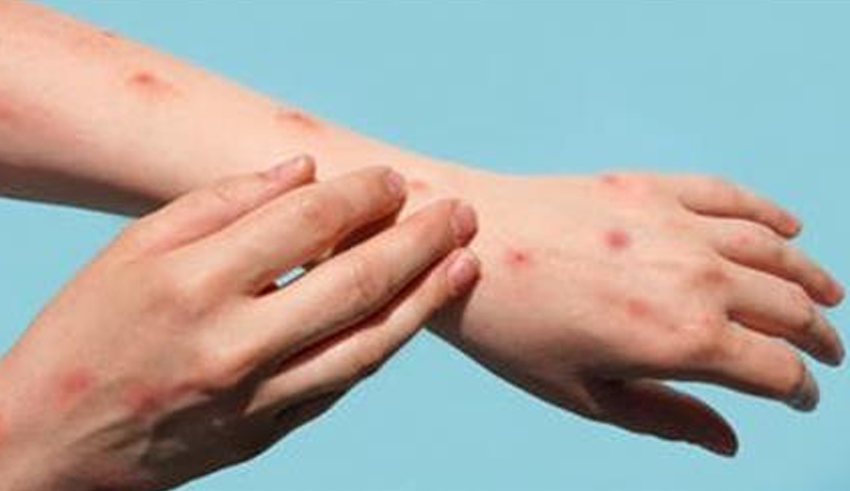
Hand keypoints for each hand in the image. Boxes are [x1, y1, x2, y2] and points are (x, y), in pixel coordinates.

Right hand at [0, 156, 480, 490]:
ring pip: (367, 344)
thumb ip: (221, 202)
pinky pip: (341, 384)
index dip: (361, 195)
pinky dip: (383, 344)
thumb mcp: (133, 249)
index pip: (307, 224)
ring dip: (425, 299)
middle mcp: (234, 344)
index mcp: (194, 284)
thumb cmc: (86, 332)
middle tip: (460, 213)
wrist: (49, 445)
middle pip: (355, 282)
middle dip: (419, 241)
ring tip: (465, 264)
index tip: (392, 179)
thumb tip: (303, 170)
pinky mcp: (266, 434)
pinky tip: (412, 314)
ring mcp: (256, 398)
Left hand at [430, 168, 842, 455]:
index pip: (776, 369)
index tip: (801, 397)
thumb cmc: (512, 330)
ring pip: (773, 252)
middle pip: (789, 309)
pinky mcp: (651, 187)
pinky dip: (769, 214)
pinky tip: (788, 228)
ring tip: (830, 295)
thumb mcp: (585, 395)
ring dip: (810, 277)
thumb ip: (666, 418)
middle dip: (818, 337)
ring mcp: (677, 225)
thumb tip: (731, 442)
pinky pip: (731, 197)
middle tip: (827, 351)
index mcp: (683, 339)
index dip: (799, 389)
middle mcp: (696, 277)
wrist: (464, 245)